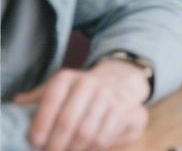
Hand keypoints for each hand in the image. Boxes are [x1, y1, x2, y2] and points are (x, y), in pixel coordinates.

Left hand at [14, 61, 149, 150]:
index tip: (35, 141)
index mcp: (67, 78)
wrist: (119, 81)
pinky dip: (90, 150)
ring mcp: (108, 96)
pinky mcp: (122, 111)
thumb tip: (18, 104)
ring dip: (73, 149)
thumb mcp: (59, 87)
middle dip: (55, 143)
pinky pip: (103, 138)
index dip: (42, 122)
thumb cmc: (78, 91)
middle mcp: (88, 83)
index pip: (52, 99)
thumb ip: (38, 97)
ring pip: (86, 132)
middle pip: (68, 120)